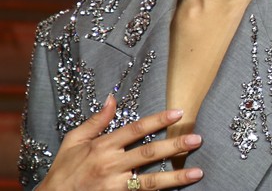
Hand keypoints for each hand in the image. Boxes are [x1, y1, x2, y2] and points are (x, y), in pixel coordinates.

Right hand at [38, 94, 203, 190]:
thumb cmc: (64, 170)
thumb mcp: (74, 140)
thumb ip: (96, 121)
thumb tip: (112, 98)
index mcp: (102, 146)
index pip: (135, 129)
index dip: (157, 120)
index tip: (178, 112)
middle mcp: (111, 165)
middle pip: (148, 153)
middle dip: (174, 146)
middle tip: (197, 139)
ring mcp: (116, 186)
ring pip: (150, 180)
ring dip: (176, 176)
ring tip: (198, 172)